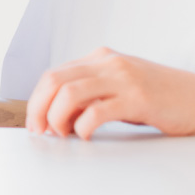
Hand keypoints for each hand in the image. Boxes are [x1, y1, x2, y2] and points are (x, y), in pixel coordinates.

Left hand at [26, 47, 194, 138]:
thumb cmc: (160, 96)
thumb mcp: (120, 87)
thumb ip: (92, 93)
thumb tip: (59, 114)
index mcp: (99, 58)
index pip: (53, 74)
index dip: (37, 99)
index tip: (34, 121)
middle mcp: (107, 63)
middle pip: (55, 80)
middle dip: (39, 107)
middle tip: (39, 131)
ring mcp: (122, 79)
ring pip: (70, 92)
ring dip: (57, 116)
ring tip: (61, 134)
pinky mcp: (138, 99)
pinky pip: (98, 110)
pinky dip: (83, 125)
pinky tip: (84, 135)